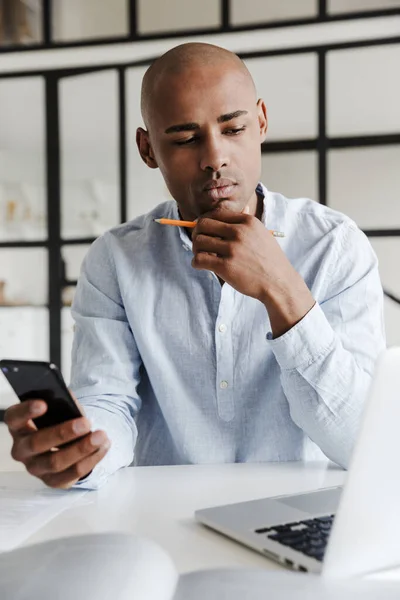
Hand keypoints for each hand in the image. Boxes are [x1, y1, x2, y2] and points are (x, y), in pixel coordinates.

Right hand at [4, 398, 109, 488]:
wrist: (65, 442)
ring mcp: (35, 468)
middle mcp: (22, 449)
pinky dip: (90, 460)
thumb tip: (72, 404)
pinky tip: (103, 447)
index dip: (26, 411)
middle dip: (63, 433)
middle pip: (36, 443)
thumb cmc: (58, 420)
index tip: (44, 404)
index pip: (14, 418)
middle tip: (85, 423)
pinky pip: (71, 474)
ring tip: (101, 436)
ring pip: (55, 463)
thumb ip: (61, 405)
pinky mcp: (52, 481)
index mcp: (19, 426)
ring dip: (81, 449)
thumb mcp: (58, 409)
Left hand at [191, 208, 314, 336]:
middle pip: (203, 224)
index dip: (205, 221)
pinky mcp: (226, 266)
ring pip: (199, 241)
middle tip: (199, 243)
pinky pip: (199, 259)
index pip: (215, 213)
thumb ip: (248, 224)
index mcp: (247, 222)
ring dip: (196, 249)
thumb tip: (242, 210)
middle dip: (197, 233)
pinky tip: (201, 265)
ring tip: (202, 256)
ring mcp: (232, 249)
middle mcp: (239, 232)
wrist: (278, 283)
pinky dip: (196, 262)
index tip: (204, 230)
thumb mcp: (263, 234)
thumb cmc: (269, 260)